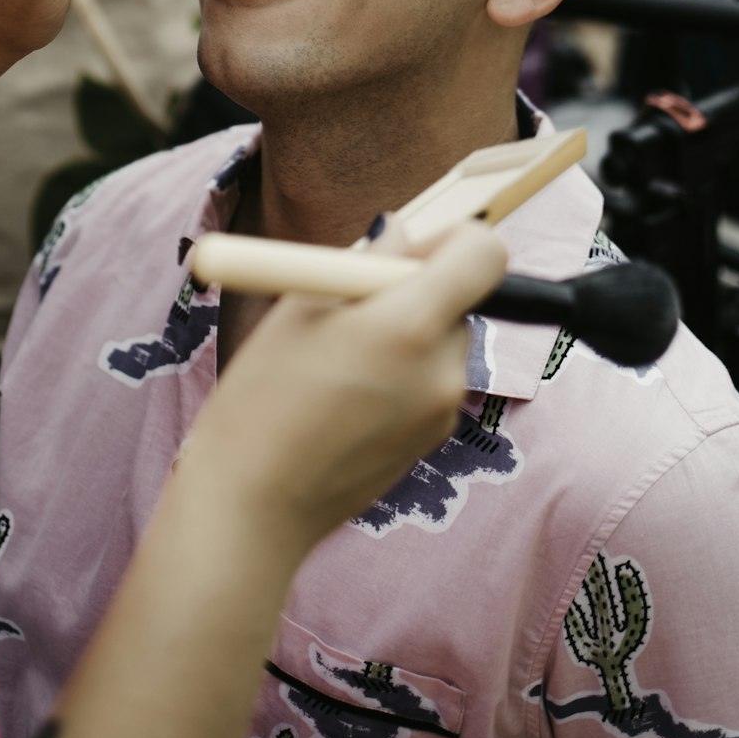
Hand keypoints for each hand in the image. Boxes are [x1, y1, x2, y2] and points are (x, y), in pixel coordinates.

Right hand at [186, 219, 506, 553]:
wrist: (252, 504)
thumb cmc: (263, 398)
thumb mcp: (301, 305)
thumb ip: (365, 260)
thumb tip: (400, 233)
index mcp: (411, 325)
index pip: (485, 255)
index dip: (454, 238)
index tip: (409, 247)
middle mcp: (442, 369)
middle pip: (460, 298)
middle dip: (416, 288)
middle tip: (354, 301)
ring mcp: (443, 411)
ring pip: (442, 341)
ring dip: (407, 332)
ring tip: (338, 357)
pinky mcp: (432, 442)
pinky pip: (430, 382)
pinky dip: (401, 373)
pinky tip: (345, 396)